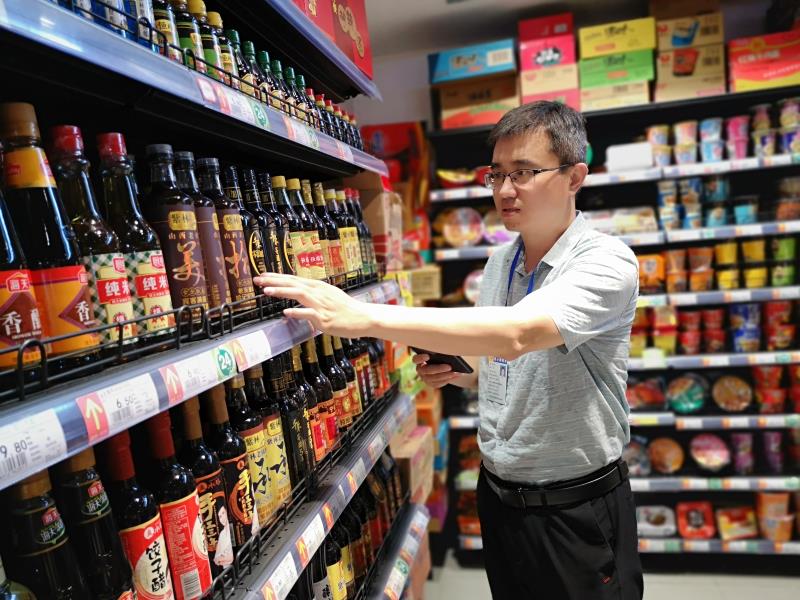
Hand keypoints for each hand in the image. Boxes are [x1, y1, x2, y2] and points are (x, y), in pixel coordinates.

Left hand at [254, 273, 371, 336]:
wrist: (362, 317)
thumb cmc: (345, 308)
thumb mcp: (328, 295)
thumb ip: (313, 294)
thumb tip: (298, 292)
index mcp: (318, 287)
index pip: (293, 280)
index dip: (277, 277)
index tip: (262, 276)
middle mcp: (318, 293)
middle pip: (293, 283)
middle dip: (274, 281)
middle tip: (257, 280)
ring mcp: (321, 305)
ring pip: (299, 295)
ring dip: (282, 292)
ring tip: (266, 291)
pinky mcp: (324, 319)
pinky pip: (309, 314)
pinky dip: (297, 312)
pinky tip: (286, 312)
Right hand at [412, 353, 458, 388]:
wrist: (444, 362)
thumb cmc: (440, 353)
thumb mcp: (439, 351)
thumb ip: (440, 351)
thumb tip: (447, 351)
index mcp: (419, 359)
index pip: (416, 359)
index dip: (420, 358)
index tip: (428, 356)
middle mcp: (420, 369)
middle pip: (426, 370)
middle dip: (438, 369)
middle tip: (449, 366)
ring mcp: (425, 378)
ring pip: (433, 379)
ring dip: (445, 375)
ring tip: (455, 372)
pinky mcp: (432, 383)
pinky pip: (439, 383)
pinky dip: (448, 379)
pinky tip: (457, 375)